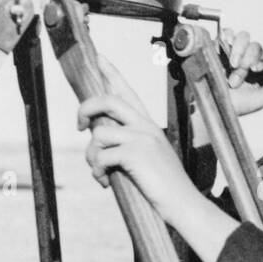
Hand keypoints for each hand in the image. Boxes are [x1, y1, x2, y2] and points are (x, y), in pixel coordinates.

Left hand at [77, 56, 193, 217]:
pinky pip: (101, 156)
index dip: (111, 73)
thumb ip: (128, 144)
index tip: (99, 57)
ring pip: (99, 135)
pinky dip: (97, 172)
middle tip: (79, 126)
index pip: (127, 92)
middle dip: (85, 109)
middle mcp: (146, 126)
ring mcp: (142, 138)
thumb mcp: (148, 159)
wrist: (183, 203)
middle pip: (108, 100)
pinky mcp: (135, 154)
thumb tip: (97, 139)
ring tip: (100, 172)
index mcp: (149, 125)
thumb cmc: (163, 186)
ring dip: (91, 157)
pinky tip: (105, 183)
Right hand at [219, 27, 262, 115]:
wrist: (210, 105)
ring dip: (240, 50)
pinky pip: (227, 33)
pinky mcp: (219, 46)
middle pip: (257, 46)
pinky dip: (227, 37)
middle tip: (239, 76)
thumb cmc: (235, 106)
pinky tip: (225, 48)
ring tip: (232, 65)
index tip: (259, 69)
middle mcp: (248, 58)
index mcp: (260, 68)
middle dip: (249, 60)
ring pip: (244, 37)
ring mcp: (234, 51)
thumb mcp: (261, 100)